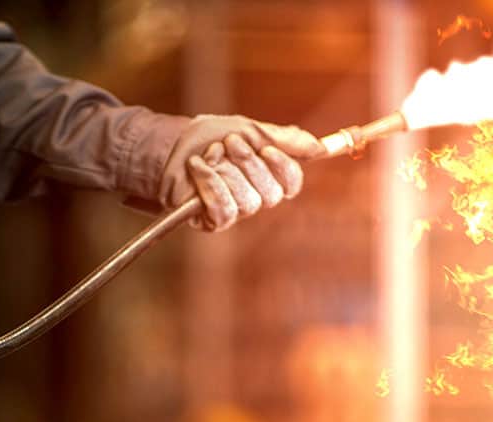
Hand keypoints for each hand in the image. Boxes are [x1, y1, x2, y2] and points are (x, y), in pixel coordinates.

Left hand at [160, 115, 324, 230]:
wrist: (171, 144)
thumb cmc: (210, 138)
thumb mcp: (250, 130)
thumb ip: (284, 139)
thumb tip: (320, 146)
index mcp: (268, 176)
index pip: (291, 183)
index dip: (283, 168)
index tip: (266, 148)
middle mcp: (255, 197)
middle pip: (271, 194)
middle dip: (248, 164)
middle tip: (229, 142)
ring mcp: (234, 211)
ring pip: (247, 202)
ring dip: (225, 171)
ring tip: (209, 154)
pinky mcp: (212, 221)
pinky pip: (223, 209)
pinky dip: (210, 184)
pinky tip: (198, 167)